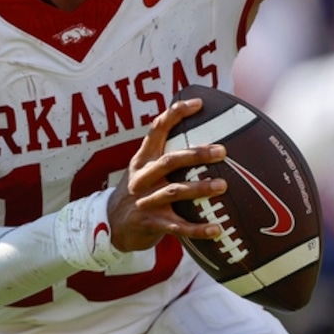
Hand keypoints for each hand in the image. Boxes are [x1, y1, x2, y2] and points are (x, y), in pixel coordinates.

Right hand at [107, 97, 227, 251]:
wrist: (111, 225)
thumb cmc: (139, 193)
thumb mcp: (143, 171)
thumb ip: (164, 157)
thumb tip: (201, 139)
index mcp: (142, 160)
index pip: (157, 129)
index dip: (176, 114)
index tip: (198, 104)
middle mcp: (142, 177)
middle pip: (169, 161)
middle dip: (196, 154)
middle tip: (221, 151)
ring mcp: (145, 201)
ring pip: (174, 191)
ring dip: (199, 188)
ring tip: (222, 185)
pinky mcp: (150, 223)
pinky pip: (177, 226)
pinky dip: (197, 229)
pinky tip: (216, 228)